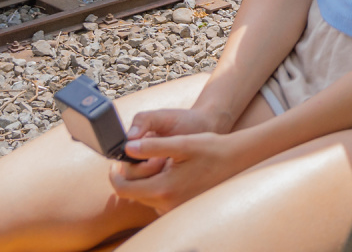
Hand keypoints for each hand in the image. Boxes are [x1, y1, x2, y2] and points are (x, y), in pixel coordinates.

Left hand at [109, 127, 255, 213]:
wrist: (237, 159)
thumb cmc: (212, 148)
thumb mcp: (181, 142)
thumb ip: (152, 146)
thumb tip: (128, 148)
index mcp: (164, 189)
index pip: (123, 189)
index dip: (115, 175)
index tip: (116, 163)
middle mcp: (167, 205)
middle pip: (133, 194)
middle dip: (132, 176)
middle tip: (139, 157)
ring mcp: (174, 209)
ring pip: (145, 197)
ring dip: (144, 182)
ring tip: (159, 163)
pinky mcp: (180, 208)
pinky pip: (158, 201)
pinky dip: (156, 188)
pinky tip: (169, 173)